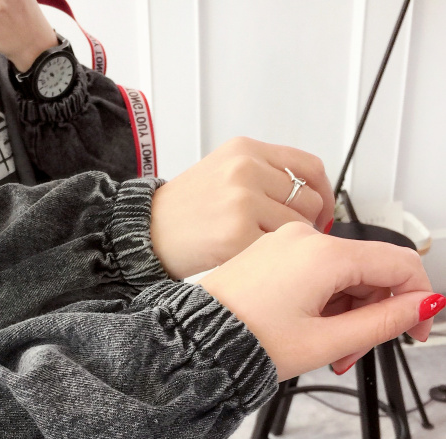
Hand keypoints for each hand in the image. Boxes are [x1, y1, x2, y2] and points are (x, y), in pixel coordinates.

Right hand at [150, 137, 334, 278]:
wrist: (142, 232)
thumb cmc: (179, 211)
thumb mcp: (220, 172)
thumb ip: (262, 175)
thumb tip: (306, 195)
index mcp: (244, 150)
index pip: (308, 167)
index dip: (323, 194)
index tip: (322, 213)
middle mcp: (246, 169)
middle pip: (308, 200)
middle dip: (304, 225)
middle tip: (284, 240)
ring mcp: (242, 201)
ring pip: (298, 227)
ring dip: (286, 244)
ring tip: (260, 250)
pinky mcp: (236, 234)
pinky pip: (276, 250)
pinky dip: (270, 260)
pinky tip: (250, 260)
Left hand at [199, 223, 442, 381]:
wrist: (195, 342)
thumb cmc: (245, 341)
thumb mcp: (324, 341)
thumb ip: (383, 323)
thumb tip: (422, 306)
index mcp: (322, 254)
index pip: (398, 262)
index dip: (419, 297)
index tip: (418, 328)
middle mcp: (303, 238)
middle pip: (368, 269)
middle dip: (372, 314)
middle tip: (354, 352)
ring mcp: (284, 243)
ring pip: (342, 273)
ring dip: (347, 312)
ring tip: (328, 349)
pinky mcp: (270, 253)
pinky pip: (315, 271)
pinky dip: (324, 301)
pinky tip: (311, 329)